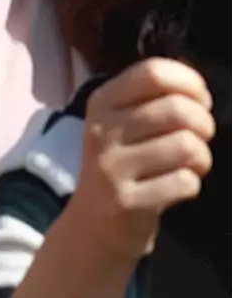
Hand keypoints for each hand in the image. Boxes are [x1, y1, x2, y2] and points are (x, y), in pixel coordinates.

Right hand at [66, 59, 213, 263]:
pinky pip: (184, 182)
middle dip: (204, 123)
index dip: (189, 82)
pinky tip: (179, 186)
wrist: (93, 225)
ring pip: (186, 145)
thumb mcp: (122, 122)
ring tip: (192, 164)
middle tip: (201, 136)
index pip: (152, 73)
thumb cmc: (121, 163)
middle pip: (177, 109)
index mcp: (103, 101)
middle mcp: (103, 129)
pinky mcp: (126, 201)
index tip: (201, 100)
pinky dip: (192, 184)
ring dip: (202, 157)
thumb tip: (198, 92)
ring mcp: (111, 166)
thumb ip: (152, 99)